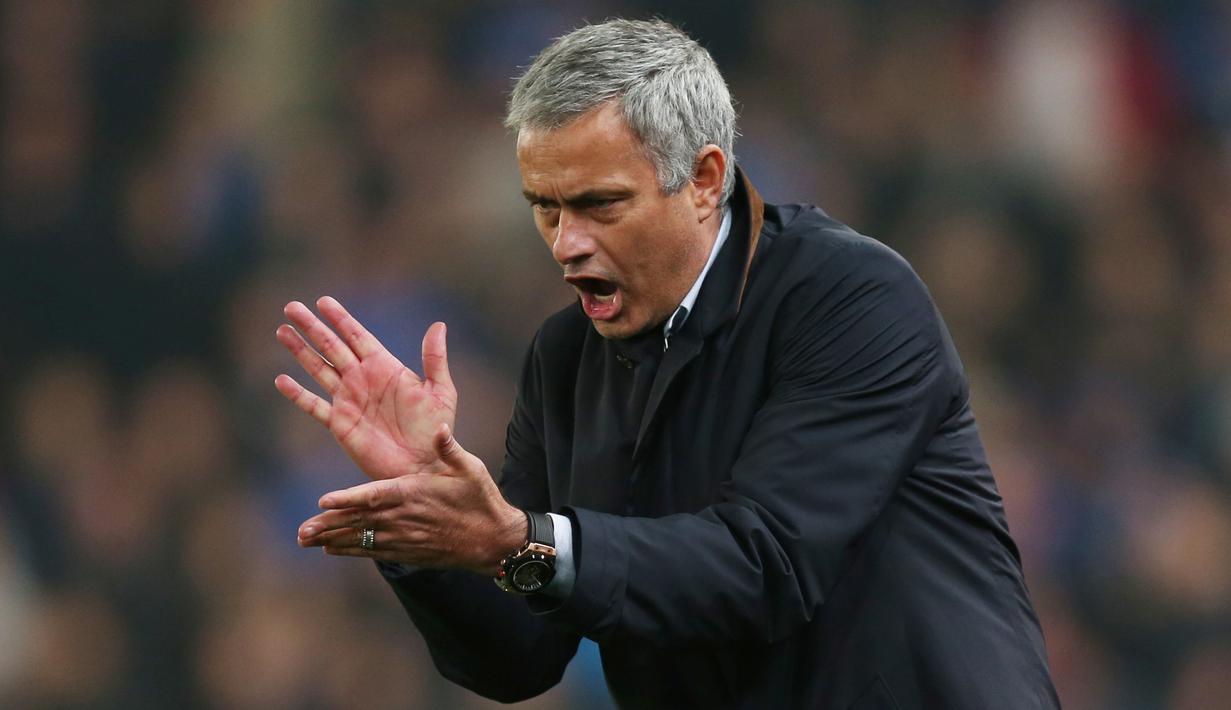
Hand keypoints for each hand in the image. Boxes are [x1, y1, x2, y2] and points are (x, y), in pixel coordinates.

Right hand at [275, 296, 456, 479]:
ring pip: (319, 369)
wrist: (424, 466)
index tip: (323, 301)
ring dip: (300, 351)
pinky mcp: (340, 424)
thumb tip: (439, 325)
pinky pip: (314, 406)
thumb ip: (435, 359)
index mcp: (385, 367)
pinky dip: (298, 394)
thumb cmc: (436, 429)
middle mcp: (363, 379)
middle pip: (332, 347)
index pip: (357, 336)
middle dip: (312, 327)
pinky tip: (281, 380)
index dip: (340, 319)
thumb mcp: (441, 392)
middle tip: (291, 307)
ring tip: (282, 331)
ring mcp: (349, 400)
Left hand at [296, 423, 526, 573]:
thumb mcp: (470, 468)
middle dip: (329, 526)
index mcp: (415, 494)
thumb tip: (439, 427)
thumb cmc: (480, 499)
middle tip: (301, 531)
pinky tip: (332, 550)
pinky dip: (352, 551)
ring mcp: (405, 538)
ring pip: (362, 540)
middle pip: (360, 523)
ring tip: (306, 542)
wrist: (494, 540)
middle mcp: (404, 518)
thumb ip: (450, 448)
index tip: (323, 502)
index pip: (374, 497)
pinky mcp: (409, 552)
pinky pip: (374, 552)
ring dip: (333, 541)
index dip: (348, 500)